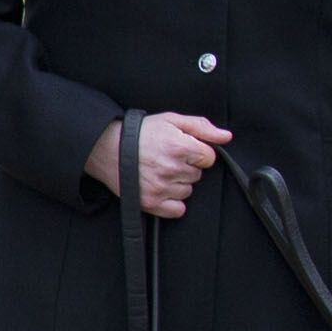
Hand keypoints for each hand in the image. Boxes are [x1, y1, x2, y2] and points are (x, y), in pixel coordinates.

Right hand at [81, 111, 227, 217]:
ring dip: (178, 183)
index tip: (181, 149)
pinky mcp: (151, 202)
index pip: (208, 158)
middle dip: (186, 167)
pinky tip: (161, 188)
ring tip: (159, 171)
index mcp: (179, 147)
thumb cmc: (139, 132)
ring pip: (188, 191)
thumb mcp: (171, 120)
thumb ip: (202, 127)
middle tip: (166, 159)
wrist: (105, 147)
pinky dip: (172, 202)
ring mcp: (161, 188)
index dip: (196, 153)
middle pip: (197, 175)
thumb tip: (226, 137)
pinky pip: (178, 210)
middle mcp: (171, 169)